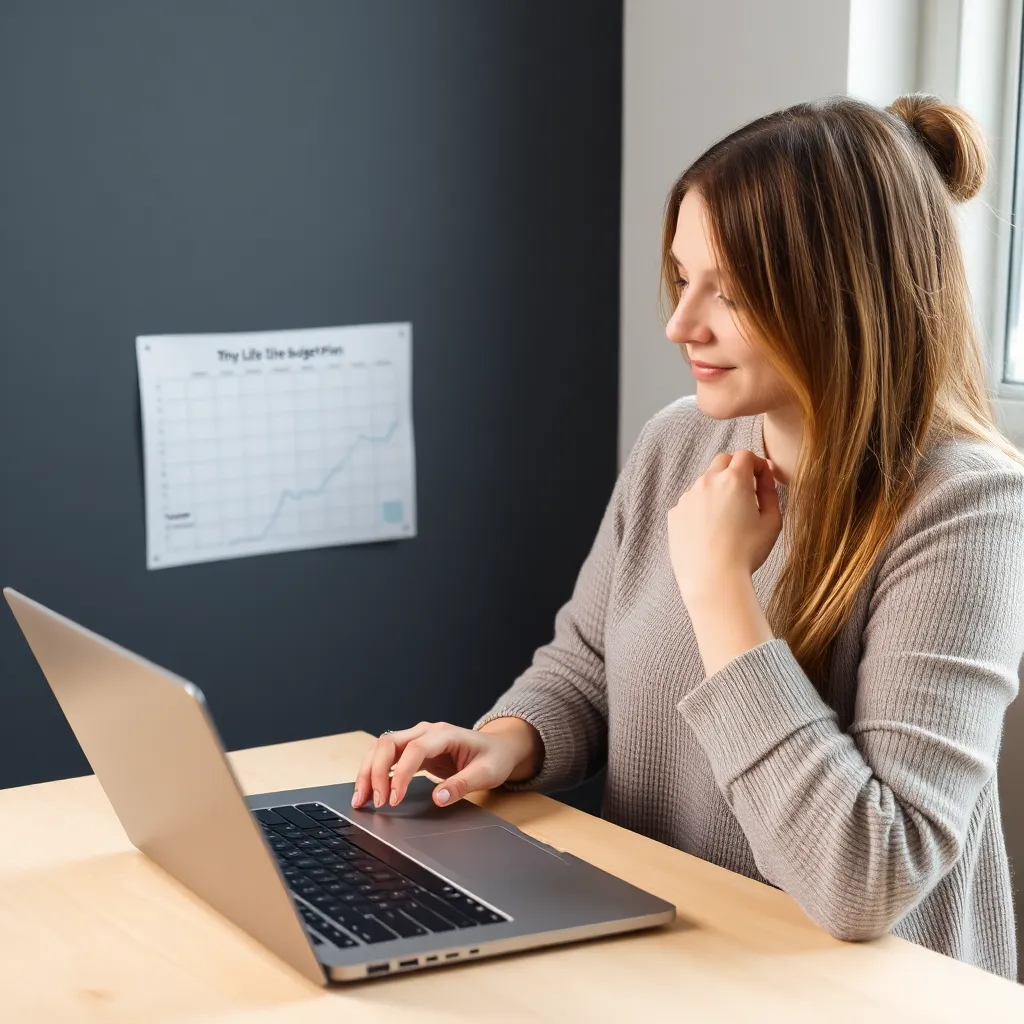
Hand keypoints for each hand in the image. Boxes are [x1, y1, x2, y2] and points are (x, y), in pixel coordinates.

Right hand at [351, 718, 541, 808]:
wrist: (499, 747)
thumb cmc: (494, 758)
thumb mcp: (486, 774)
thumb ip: (462, 785)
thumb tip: (439, 799)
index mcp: (444, 734)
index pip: (414, 749)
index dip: (400, 774)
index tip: (394, 800)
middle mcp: (426, 732)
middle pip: (389, 743)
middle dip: (375, 772)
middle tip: (374, 802)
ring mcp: (418, 738)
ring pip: (382, 748)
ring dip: (368, 772)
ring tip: (360, 799)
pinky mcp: (413, 749)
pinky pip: (387, 757)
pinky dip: (374, 773)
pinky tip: (368, 792)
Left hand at [668, 450, 781, 608]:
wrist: (713, 580)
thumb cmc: (747, 553)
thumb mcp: (771, 522)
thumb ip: (770, 492)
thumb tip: (765, 476)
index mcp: (734, 480)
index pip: (745, 455)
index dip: (756, 464)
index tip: (761, 478)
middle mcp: (707, 482)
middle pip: (722, 461)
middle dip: (735, 470)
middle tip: (745, 492)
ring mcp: (687, 497)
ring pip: (704, 482)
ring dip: (716, 490)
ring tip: (727, 518)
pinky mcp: (675, 513)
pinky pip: (690, 502)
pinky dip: (700, 508)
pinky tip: (709, 530)